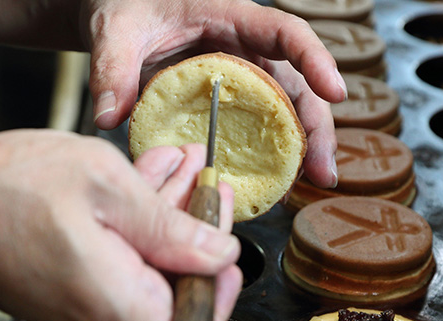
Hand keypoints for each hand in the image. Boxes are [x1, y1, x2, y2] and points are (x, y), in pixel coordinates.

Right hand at [0, 131, 240, 320]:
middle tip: (205, 183)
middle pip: (179, 301)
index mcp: (116, 310)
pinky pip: (126, 273)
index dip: (220, 304)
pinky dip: (140, 230)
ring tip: (179, 168)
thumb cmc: (4, 192)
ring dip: (170, 222)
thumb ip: (172, 228)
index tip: (222, 255)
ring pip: (153, 279)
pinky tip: (147, 185)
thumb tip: (221, 255)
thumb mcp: (105, 186)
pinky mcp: (78, 304)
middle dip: (197, 237)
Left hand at [81, 0, 345, 187]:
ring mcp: (246, 75)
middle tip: (323, 170)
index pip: (285, 32)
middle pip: (298, 83)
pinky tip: (281, 181)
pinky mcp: (237, 100)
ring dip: (306, 146)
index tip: (334, 92)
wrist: (123, 14)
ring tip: (315, 182)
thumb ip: (112, 68)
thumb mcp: (116, 31)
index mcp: (230, 16)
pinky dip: (277, 152)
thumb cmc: (126, 8)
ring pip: (290, 108)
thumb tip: (108, 117)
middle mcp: (249, 47)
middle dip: (317, 127)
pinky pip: (265, 125)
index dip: (314, 60)